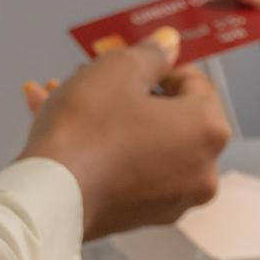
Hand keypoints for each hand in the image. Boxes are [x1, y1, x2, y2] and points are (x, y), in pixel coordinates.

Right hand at [19, 29, 232, 240]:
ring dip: (104, 115)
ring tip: (57, 93)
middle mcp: (202, 170)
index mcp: (208, 131)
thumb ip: (152, 53)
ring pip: (141, 141)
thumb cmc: (90, 127)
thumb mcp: (119, 69)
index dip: (157, 66)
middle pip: (167, 115)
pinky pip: (128, 169)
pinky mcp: (141, 216)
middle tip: (87, 74)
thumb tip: (170, 43)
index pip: (195, 83)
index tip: (125, 61)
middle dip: (124, 91)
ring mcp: (173, 199)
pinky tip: (57, 126)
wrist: (50, 199)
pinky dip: (102, 147)